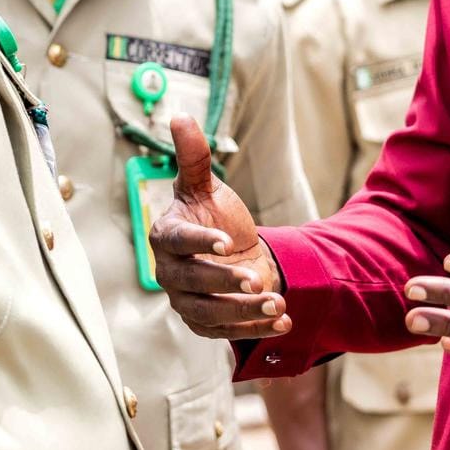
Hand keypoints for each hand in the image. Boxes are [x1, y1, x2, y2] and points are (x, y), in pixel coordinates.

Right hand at [149, 114, 289, 339]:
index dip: (199, 244)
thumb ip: (194, 156)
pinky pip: (226, 332)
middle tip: (258, 278)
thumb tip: (180, 116)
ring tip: (278, 305)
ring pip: (209, 314)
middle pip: (193, 283)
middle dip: (226, 282)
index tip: (227, 243)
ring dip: (245, 312)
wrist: (235, 252)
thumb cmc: (215, 216)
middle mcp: (169, 273)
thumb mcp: (207, 186)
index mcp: (165, 236)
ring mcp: (185, 302)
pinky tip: (284, 321)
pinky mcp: (203, 325)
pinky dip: (255, 329)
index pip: (177, 242)